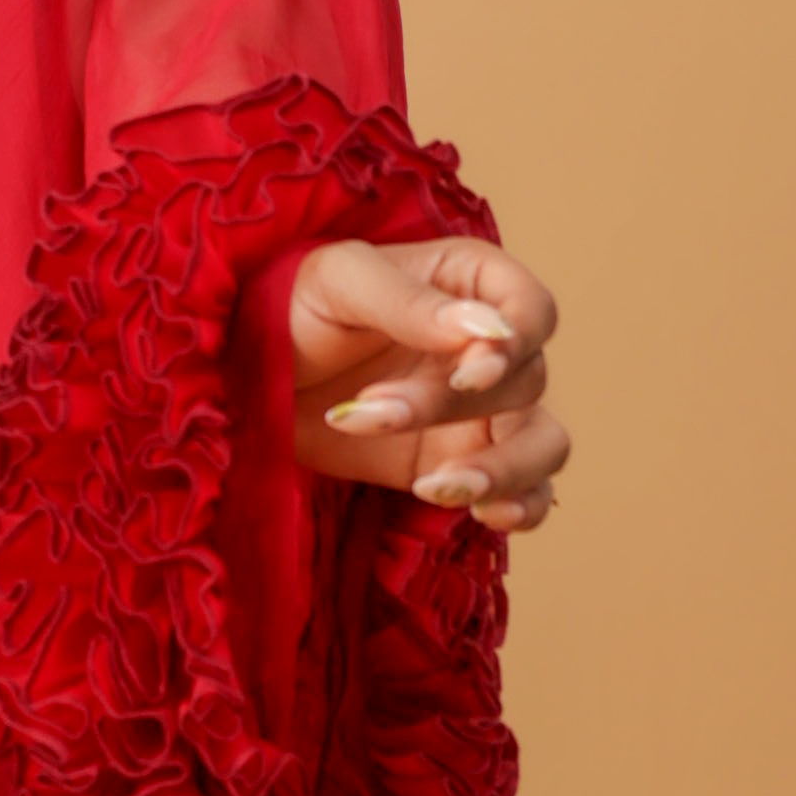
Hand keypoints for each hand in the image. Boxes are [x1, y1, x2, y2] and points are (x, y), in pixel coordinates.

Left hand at [288, 237, 566, 531]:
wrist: (250, 376)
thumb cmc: (293, 307)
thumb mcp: (339, 283)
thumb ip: (412, 303)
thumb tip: (489, 331)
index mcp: (471, 283)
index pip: (534, 312)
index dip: (516, 343)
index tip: (469, 372)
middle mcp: (488, 348)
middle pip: (527, 381)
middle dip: (455, 406)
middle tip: (374, 410)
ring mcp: (482, 411)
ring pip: (544, 444)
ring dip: (507, 469)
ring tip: (438, 485)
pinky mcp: (462, 464)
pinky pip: (523, 493)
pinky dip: (519, 508)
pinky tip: (480, 513)